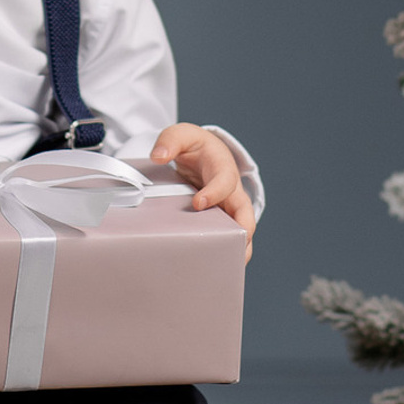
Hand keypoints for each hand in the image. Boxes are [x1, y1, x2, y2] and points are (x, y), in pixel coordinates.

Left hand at [151, 124, 254, 259]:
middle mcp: (232, 190)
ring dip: (238, 248)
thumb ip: (170, 141)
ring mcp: (229, 207)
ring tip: (226, 268)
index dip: (214, 193)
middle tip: (232, 248)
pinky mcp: (222, 219)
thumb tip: (158, 156)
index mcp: (223, 167)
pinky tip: (215, 269)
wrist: (202, 153)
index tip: (198, 204)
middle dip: (242, 231)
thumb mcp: (182, 135)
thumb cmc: (194, 145)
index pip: (224, 181)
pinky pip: (229, 237)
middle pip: (245, 213)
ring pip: (242, 230)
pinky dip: (227, 252)